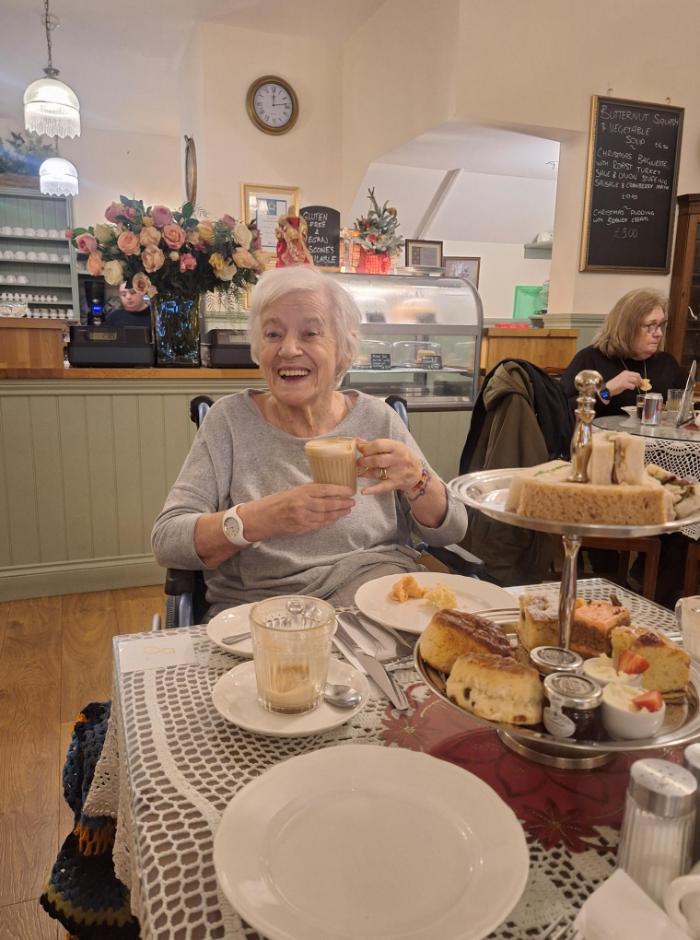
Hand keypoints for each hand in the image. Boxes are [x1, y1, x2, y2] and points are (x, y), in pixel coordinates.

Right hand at [240, 483, 354, 539]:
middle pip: (329, 504)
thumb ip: (309, 491)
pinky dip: (329, 521)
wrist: (262, 517)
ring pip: (326, 516)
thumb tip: (328, 488)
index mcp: (301, 492)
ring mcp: (303, 518)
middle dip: (343, 503)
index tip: (350, 490)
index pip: (325, 490)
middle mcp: (303, 505)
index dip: (340, 490)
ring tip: (347, 510)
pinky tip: (336, 518)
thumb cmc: (277, 501)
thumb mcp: (293, 490)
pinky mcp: (302, 528)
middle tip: (352, 502)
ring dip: (339, 513)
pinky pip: (320, 525)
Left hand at [356, 438, 421, 494]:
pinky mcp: (395, 484)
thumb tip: (358, 441)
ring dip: (364, 472)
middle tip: (358, 462)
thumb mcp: (394, 447)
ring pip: (376, 472)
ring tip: (359, 471)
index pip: (378, 445)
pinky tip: (364, 491)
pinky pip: (382, 487)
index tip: (361, 450)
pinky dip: (372, 490)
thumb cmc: (402, 457)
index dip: (366, 448)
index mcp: (397, 447)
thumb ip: (377, 445)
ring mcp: (396, 472)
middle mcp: (398, 459)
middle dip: (364, 461)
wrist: (417, 473)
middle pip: (376, 460)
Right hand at [605, 370, 642, 396]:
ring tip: (634, 387)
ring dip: (636, 384)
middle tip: (639, 385)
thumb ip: (630, 379)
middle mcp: (625, 374)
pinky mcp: (623, 384)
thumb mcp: (623, 379)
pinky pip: (632, 385)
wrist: (608, 388)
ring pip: (635, 380)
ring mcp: (624, 379)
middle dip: (639, 381)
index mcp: (626, 372)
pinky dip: (632, 387)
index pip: (636, 374)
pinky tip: (630, 388)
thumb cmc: (615, 384)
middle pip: (637, 376)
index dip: (640, 378)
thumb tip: (638, 381)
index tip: (640, 382)